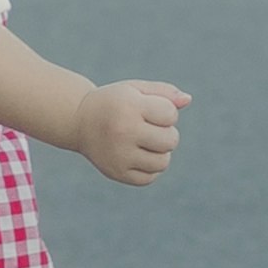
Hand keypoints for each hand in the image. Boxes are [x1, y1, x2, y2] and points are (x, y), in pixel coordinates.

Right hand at [74, 78, 188, 185]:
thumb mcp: (136, 89)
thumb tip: (188, 100)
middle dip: (166, 133)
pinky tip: (138, 156)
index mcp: (129, 106)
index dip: (166, 112)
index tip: (150, 110)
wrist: (79, 120)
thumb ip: (164, 93)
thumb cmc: (115, 102)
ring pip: (163, 162)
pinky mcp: (116, 172)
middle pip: (171, 140)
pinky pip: (149, 177)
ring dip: (160, 153)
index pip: (170, 115)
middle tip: (150, 128)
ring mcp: (119, 155)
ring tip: (146, 143)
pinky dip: (149, 168)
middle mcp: (123, 131)